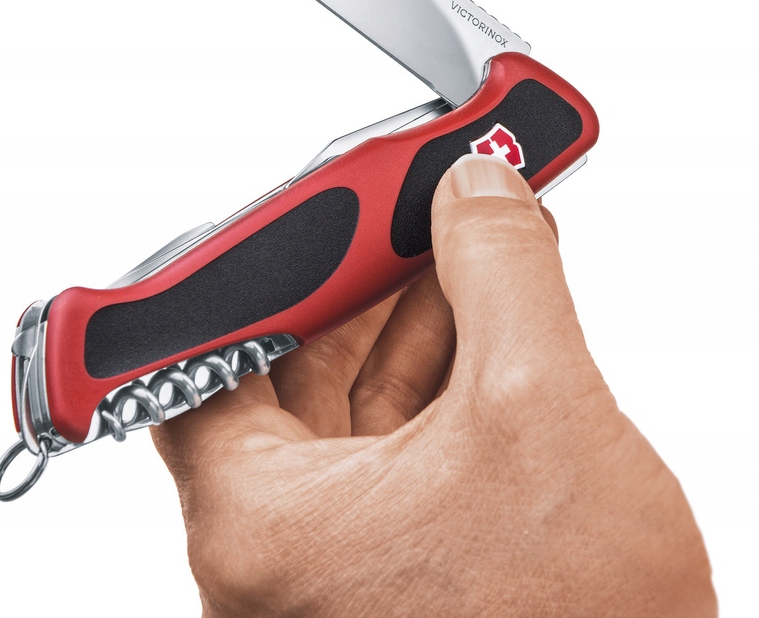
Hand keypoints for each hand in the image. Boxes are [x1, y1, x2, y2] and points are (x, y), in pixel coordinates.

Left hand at [153, 155, 715, 616]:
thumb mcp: (541, 408)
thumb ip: (501, 274)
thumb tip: (479, 190)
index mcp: (265, 527)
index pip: (217, 354)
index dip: (276, 264)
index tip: (326, 205)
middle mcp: (284, 552)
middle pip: (292, 370)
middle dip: (362, 278)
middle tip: (407, 209)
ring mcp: (342, 563)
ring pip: (353, 404)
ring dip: (412, 316)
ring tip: (463, 242)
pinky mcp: (399, 568)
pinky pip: (397, 444)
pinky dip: (439, 373)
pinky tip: (487, 314)